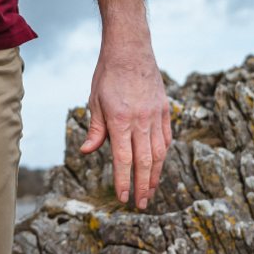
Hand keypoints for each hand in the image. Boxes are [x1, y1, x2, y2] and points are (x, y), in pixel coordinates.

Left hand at [79, 42, 170, 208]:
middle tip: (142, 204)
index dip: (124, 181)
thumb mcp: (94, 101)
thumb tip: (87, 152)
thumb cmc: (107, 74)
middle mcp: (141, 121)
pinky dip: (164, 154)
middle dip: (143, 186)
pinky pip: (167, 137)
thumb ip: (95, 129)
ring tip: (151, 191)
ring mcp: (156, 115)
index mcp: (120, 120)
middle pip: (145, 161)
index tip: (124, 198)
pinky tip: (159, 165)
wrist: (130, 49)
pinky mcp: (165, 109)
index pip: (123, 159)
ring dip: (156, 175)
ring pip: (160, 153)